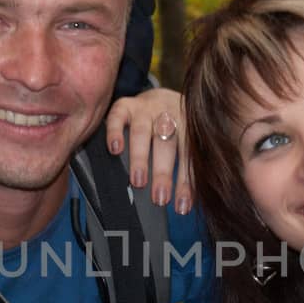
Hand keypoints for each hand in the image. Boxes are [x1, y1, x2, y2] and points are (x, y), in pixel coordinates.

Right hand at [104, 87, 191, 213]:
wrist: (162, 95)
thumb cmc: (176, 126)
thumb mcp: (188, 140)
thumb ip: (186, 165)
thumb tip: (186, 202)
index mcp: (189, 125)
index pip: (188, 157)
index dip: (186, 183)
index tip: (182, 207)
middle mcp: (168, 115)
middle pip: (166, 144)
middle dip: (163, 173)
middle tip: (159, 198)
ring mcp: (146, 108)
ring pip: (142, 132)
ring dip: (140, 158)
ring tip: (138, 182)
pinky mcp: (125, 104)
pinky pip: (118, 116)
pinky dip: (115, 132)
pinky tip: (115, 149)